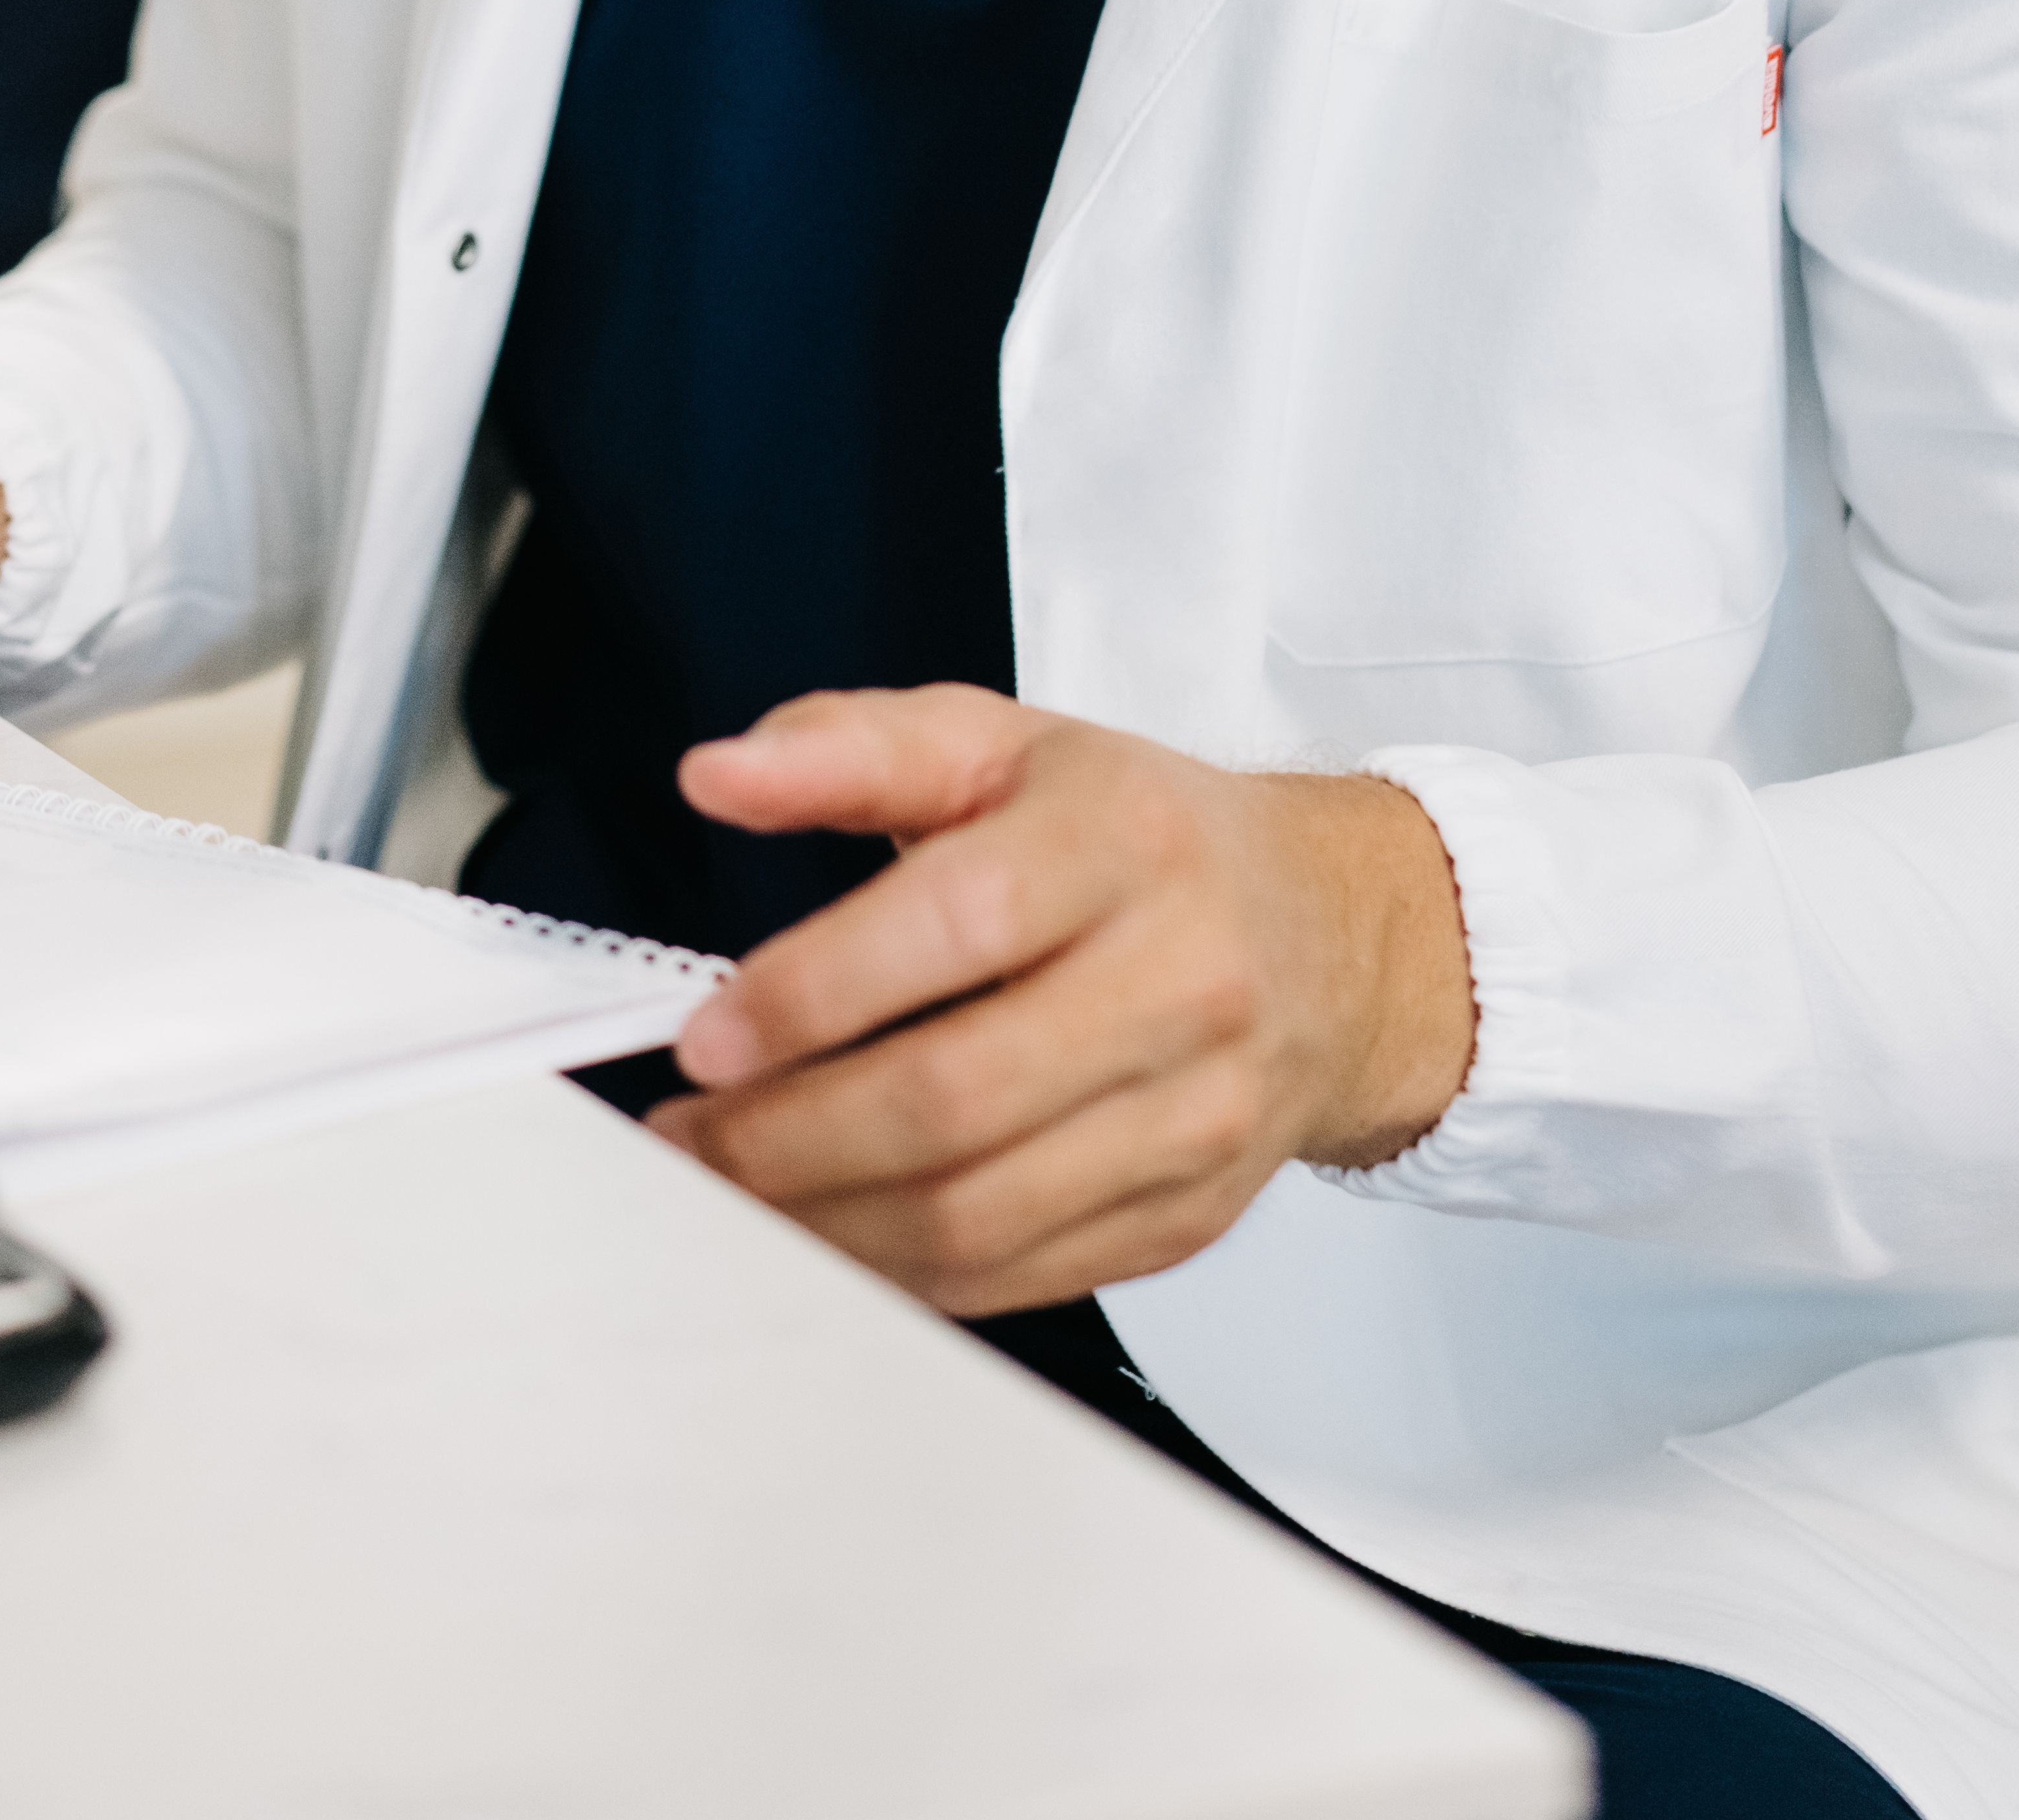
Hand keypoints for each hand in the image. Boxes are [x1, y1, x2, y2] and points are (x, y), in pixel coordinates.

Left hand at [646, 687, 1475, 1317]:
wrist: (1329, 939)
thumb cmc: (1136, 837)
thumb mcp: (999, 744)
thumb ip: (848, 746)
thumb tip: (717, 772)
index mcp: (1122, 842)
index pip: (959, 925)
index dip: (816, 991)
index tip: (707, 1035)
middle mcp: (1178, 980)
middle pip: (959, 1094)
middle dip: (791, 1135)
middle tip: (689, 1135)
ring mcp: (1195, 1114)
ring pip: (981, 1210)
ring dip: (825, 1220)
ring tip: (731, 1191)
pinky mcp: (1187, 1215)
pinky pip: (1018, 1274)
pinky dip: (899, 1271)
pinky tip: (827, 1231)